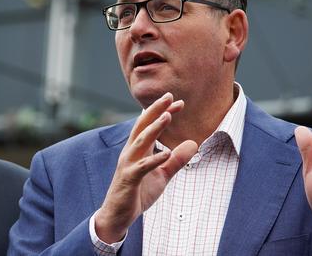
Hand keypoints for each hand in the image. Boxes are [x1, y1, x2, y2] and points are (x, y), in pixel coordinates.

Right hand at [95, 92, 197, 242]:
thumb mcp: (162, 175)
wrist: (117, 215)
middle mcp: (130, 153)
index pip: (150, 125)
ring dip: (154, 128)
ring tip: (167, 116)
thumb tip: (194, 144)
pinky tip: (166, 153)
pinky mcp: (128, 179)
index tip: (179, 103)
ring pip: (140, 141)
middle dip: (155, 110)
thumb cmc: (137, 192)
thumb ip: (176, 160)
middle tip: (169, 96)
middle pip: (142, 126)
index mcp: (138, 150)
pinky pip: (142, 167)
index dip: (163, 112)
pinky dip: (154, 160)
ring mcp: (128, 165)